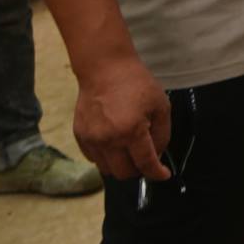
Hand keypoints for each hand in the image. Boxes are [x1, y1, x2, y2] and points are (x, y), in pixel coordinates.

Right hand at [71, 54, 170, 183]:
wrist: (105, 69)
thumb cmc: (136, 84)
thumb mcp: (161, 106)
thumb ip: (162, 135)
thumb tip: (156, 156)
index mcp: (132, 131)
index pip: (145, 164)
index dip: (157, 173)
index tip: (163, 174)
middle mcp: (109, 139)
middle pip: (124, 173)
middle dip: (139, 171)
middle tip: (146, 160)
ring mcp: (92, 139)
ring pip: (107, 170)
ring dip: (121, 166)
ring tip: (129, 150)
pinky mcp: (80, 136)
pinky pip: (94, 159)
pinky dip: (106, 158)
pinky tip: (114, 144)